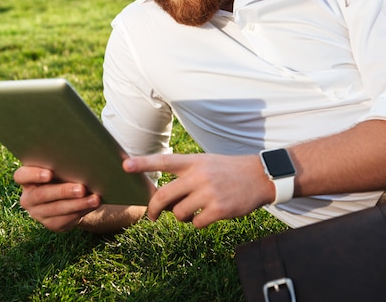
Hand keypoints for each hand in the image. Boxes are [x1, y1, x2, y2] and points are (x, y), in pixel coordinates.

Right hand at [13, 165, 100, 231]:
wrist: (69, 196)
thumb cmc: (64, 174)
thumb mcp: (60, 168)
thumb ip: (63, 164)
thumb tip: (83, 158)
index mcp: (27, 179)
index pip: (21, 176)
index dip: (33, 175)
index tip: (49, 174)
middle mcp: (28, 198)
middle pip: (42, 194)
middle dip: (63, 191)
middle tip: (81, 188)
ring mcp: (38, 213)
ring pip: (56, 209)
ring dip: (77, 204)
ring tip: (94, 199)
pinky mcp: (51, 224)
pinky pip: (64, 220)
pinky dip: (80, 212)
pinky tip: (92, 205)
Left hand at [123, 153, 273, 227]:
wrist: (260, 177)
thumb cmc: (229, 171)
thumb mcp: (207, 163)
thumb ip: (186, 174)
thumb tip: (166, 199)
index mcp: (194, 162)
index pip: (163, 160)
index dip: (142, 163)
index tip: (124, 164)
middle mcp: (199, 176)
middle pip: (163, 195)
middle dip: (154, 209)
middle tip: (152, 216)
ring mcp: (209, 193)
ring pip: (179, 213)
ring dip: (181, 217)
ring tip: (192, 213)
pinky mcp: (219, 209)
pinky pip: (196, 224)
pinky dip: (198, 224)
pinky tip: (208, 216)